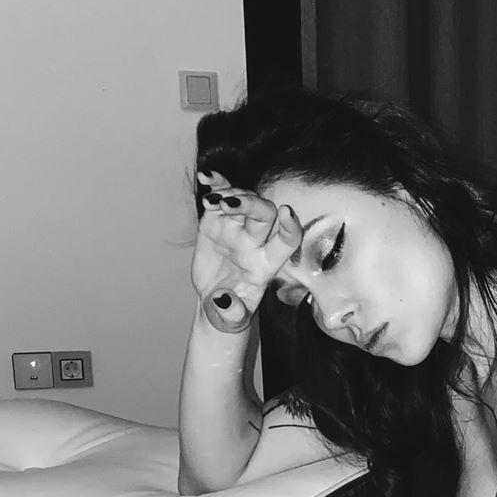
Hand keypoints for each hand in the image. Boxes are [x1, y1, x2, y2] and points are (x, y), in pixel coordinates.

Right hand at [191, 171, 302, 332]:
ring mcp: (238, 228)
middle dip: (250, 203)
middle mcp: (256, 241)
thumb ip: (230, 312)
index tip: (287, 212)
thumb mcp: (229, 319)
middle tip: (228, 204)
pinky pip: (221, 196)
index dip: (290, 226)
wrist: (215, 301)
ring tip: (211, 201)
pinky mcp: (217, 220)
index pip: (286, 241)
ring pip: (243, 200)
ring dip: (229, 193)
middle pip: (264, 213)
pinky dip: (216, 184)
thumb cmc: (230, 312)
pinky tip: (206, 177)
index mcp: (267, 263)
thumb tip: (224, 300)